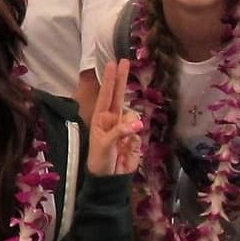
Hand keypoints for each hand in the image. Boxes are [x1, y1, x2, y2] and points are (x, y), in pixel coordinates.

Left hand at [85, 58, 144, 175]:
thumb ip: (120, 132)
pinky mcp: (135, 137)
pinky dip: (135, 140)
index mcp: (100, 118)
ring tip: (123, 144)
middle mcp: (113, 119)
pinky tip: (128, 150)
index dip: (110, 79)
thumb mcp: (105, 145)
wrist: (110, 179)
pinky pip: (139, 132)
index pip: (106, 95)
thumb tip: (136, 124)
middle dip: (121, 79)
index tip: (111, 62)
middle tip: (124, 60)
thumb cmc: (100, 161)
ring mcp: (124, 127)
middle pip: (118, 95)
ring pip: (133, 116)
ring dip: (130, 126)